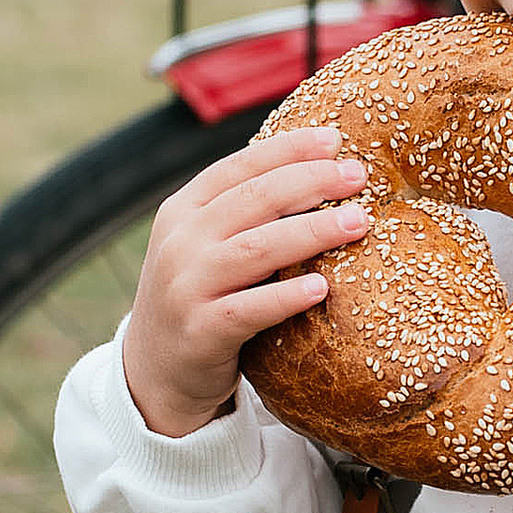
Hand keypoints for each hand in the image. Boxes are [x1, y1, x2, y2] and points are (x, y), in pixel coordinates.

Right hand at [121, 123, 368, 438]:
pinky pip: (249, 310)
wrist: (154, 372)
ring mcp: (186, 287)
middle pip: (253, 200)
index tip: (334, 140)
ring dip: (311, 231)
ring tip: (357, 222)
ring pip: (256, 249)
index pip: (239, 167)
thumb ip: (242, 213)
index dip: (288, 149)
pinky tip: (321, 287)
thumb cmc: (199, 297)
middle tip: (358, 175)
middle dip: (311, 181)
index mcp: (182, 211)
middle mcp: (180, 242)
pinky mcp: (200, 331)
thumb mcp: (204, 246)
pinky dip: (286, 297)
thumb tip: (316, 171)